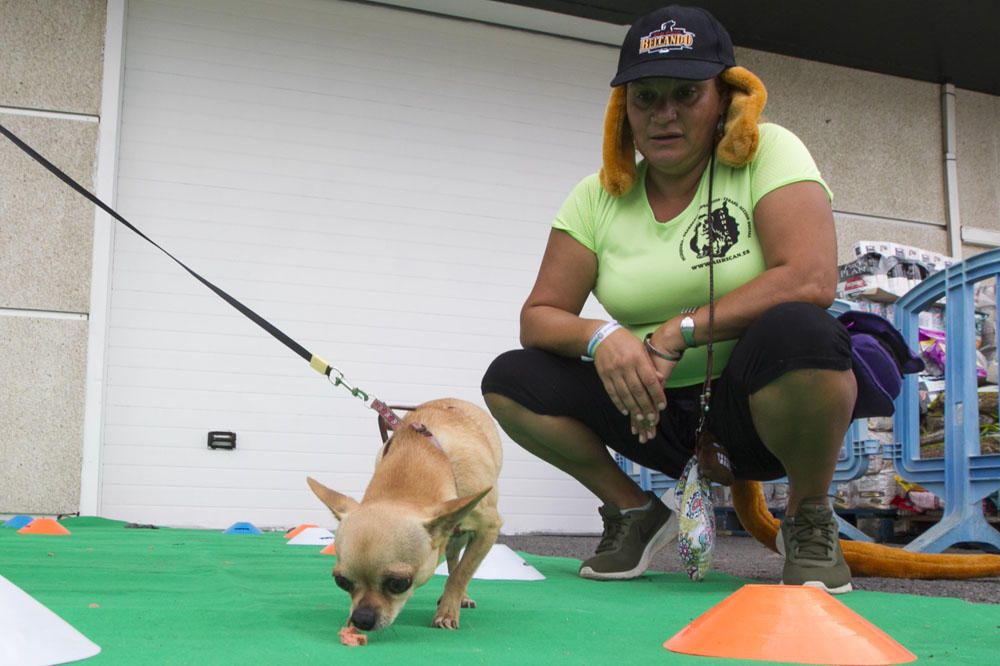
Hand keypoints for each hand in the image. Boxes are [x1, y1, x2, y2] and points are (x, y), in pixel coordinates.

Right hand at [593, 328, 667, 442]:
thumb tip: (661, 380)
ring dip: (633, 408)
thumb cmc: (625, 341)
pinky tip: (625, 411)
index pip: (650, 380)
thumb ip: (650, 365)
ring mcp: (613, 371)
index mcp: (637, 358)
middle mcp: (625, 366)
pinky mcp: (604, 376)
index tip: (662, 406)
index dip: (657, 395)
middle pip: (638, 390)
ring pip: (625, 394)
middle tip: (652, 418)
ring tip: (640, 418)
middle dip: (646, 406)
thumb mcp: (641, 348)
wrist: (602, 335)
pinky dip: (619, 403)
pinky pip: (612, 392)